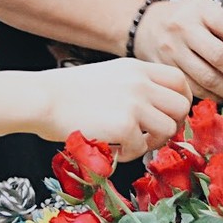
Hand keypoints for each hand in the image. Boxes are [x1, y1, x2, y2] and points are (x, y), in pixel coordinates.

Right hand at [33, 59, 191, 161]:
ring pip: (168, 129)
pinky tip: (111, 147)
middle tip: (153, 136)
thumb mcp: (109, 76)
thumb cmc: (67, 92)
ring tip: (129, 143)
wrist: (41, 99)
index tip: (170, 116)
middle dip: (172, 125)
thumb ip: (135, 87)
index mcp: (137, 68)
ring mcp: (134, 103)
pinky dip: (129, 154)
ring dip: (152, 142)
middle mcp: (140, 82)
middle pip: (181, 106)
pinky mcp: (124, 125)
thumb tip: (156, 111)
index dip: (181, 101)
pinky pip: (142, 148)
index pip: (179, 81)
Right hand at [133, 0, 222, 105]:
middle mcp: (185, 29)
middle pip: (221, 58)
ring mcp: (173, 51)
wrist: (144, 26)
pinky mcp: (166, 71)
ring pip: (207, 80)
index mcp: (201, 10)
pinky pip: (194, 90)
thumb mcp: (206, 10)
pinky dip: (214, 97)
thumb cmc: (185, 18)